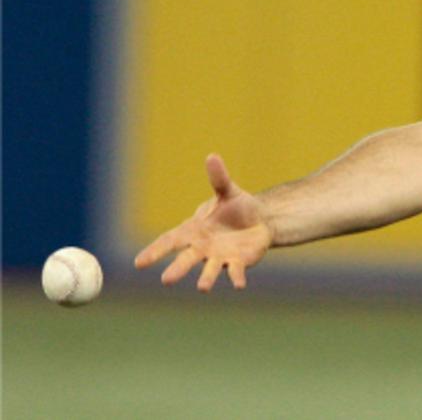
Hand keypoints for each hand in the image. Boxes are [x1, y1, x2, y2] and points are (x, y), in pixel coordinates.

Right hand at [134, 154, 272, 290]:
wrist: (260, 219)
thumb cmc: (236, 207)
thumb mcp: (227, 191)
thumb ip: (218, 178)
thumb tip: (212, 156)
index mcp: (193, 231)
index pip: (169, 241)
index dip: (154, 251)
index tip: (139, 263)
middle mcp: (203, 248)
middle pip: (187, 259)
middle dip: (177, 269)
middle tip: (166, 280)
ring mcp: (220, 257)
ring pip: (211, 269)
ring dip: (207, 278)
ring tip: (202, 288)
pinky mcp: (239, 262)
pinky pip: (236, 271)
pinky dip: (236, 277)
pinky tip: (239, 285)